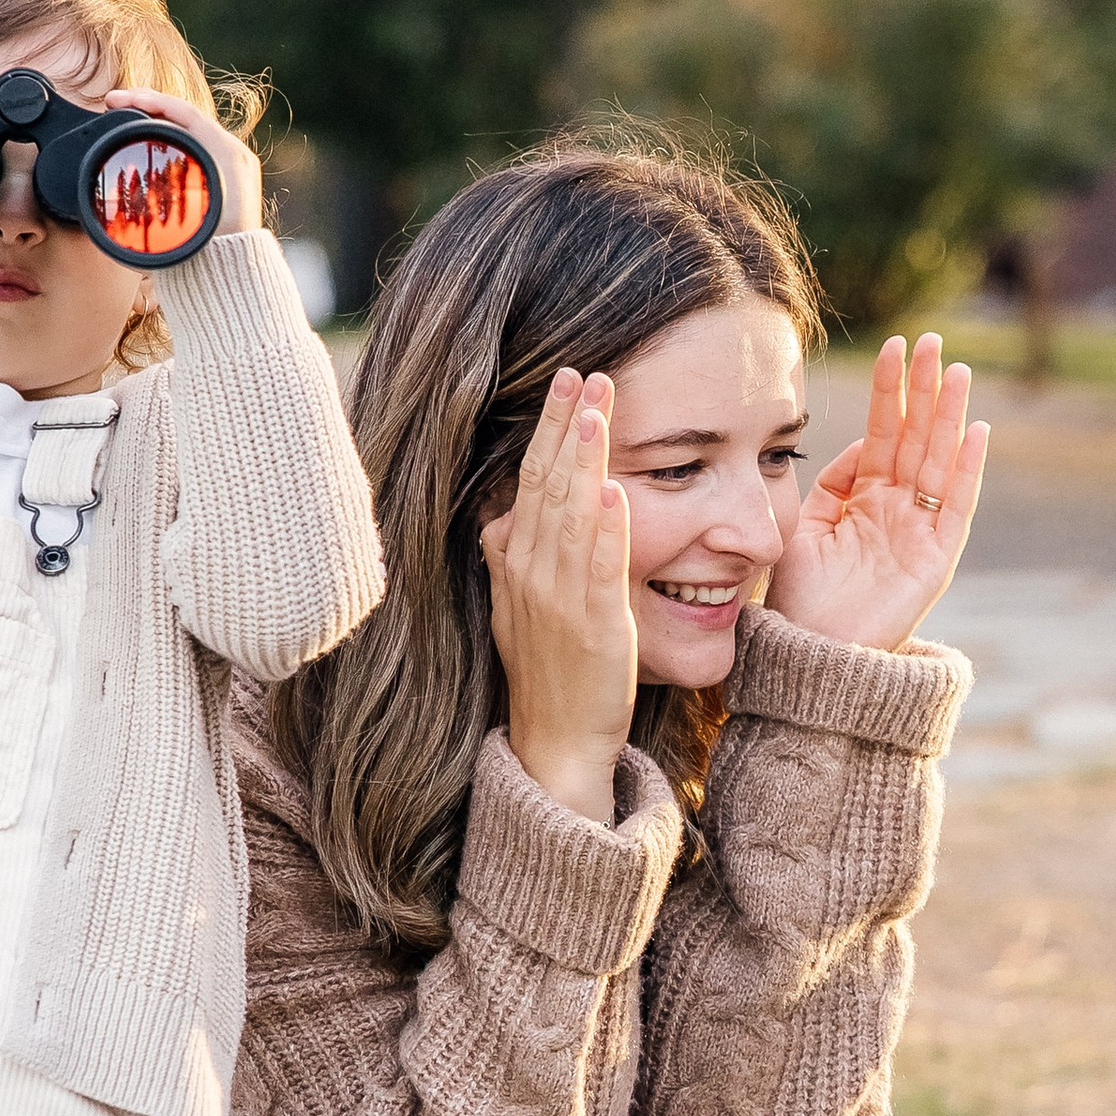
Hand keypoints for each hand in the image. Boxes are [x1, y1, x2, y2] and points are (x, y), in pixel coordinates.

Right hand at [107, 82, 262, 234]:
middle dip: (151, 104)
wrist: (233, 272)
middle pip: (188, 115)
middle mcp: (236, 153)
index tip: (115, 99)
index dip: (147, 100)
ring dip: (162, 118)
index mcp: (226, 154)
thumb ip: (152, 197)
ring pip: (193, 127)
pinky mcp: (232, 175)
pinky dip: (175, 134)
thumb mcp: (175, 217)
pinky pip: (201, 142)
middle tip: (119, 101)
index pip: (183, 112)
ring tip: (132, 113)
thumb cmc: (207, 249)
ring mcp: (237, 163)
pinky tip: (154, 136)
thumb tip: (120, 189)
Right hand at [481, 370, 638, 825]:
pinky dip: (605, 532)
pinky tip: (617, 493)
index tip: (566, 383)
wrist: (557, 742)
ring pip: (569, 516)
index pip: (530, 481)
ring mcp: (558, 599)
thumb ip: (511, 558)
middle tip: (584, 374)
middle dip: (565, 426)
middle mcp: (530, 573)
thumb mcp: (518, 607)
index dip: (548, 430)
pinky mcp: (593, 627)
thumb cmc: (549, 673)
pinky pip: (599, 571)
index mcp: (516, 563)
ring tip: (596, 411)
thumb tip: (499, 514)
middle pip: (546, 484)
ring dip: (583, 461)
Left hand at [767, 331, 988, 650]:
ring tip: (956, 371)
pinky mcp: (935, 559)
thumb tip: (857, 448)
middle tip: (932, 341)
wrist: (809, 655)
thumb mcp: (803, 528)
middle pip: (916, 437)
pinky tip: (974, 431)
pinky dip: (967, 470)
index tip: (893, 346)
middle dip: (923, 389)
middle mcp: (898, 509)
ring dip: (949, 416)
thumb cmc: (800, 599)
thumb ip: (828, 486)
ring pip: (939, 461)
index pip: (883, 432)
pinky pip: (956, 507)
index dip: (889, 392)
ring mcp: (919, 532)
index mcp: (866, 498)